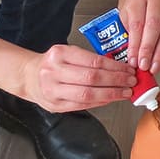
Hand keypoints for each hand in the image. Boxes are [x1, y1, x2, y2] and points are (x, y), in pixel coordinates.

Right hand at [16, 43, 135, 112]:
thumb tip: (118, 68)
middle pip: (92, 78)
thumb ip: (88, 59)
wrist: (28, 76)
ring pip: (88, 94)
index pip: (93, 61)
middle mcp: (54, 72)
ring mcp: (53, 91)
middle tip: (131, 81)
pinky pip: (83, 105)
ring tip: (124, 92)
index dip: (115, 67)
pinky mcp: (56, 105)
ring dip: (111, 94)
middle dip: (116, 81)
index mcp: (59, 54)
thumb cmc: (51, 64)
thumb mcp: (67, 53)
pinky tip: (110, 99)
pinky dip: (100, 102)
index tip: (128, 70)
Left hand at [119, 0, 159, 73]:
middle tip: (144, 64)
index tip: (133, 59)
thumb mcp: (123, 18)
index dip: (135, 43)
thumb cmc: (132, 11)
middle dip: (149, 49)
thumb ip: (124, 35)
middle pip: (154, 25)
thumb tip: (128, 59)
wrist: (143, 0)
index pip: (137, 23)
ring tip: (153, 67)